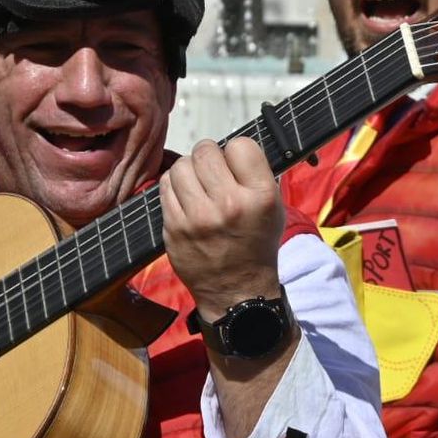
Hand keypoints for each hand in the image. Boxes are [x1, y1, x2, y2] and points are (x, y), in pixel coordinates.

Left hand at [160, 139, 285, 321]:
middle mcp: (229, 205)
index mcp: (260, 197)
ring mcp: (198, 218)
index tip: (236, 165)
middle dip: (209, 156)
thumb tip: (228, 147)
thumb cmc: (256, 244)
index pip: (240, 145)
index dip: (237, 152)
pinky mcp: (174, 228)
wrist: (237, 292)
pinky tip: (186, 199)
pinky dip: (175, 187)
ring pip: (181, 165)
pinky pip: (165, 186)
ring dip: (189, 170)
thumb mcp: (273, 207)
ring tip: (199, 185)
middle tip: (214, 172)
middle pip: (205, 151)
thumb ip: (254, 174)